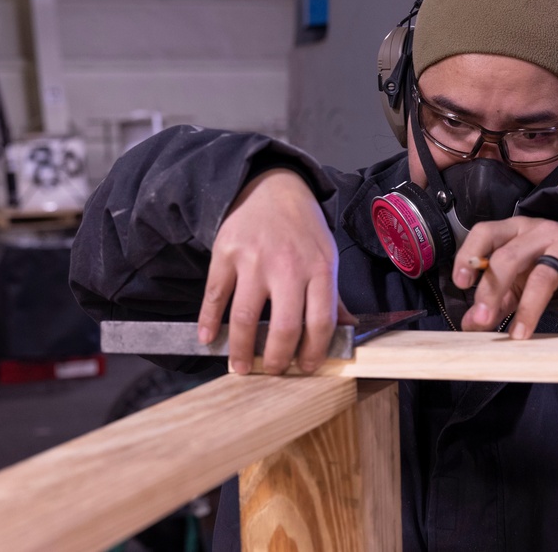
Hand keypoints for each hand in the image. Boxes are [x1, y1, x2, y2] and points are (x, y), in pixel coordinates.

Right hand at [196, 169, 355, 374]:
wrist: (271, 187)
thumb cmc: (303, 228)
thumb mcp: (327, 256)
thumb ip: (333, 297)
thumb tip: (349, 332)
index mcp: (320, 269)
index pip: (321, 322)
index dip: (313, 353)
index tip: (305, 368)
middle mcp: (288, 266)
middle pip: (284, 327)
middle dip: (277, 359)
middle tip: (272, 371)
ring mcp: (254, 260)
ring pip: (244, 317)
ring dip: (240, 350)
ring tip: (239, 367)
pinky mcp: (226, 253)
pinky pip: (215, 295)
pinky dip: (208, 321)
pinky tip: (208, 338)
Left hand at [451, 217, 557, 338]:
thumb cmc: (545, 263)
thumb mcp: (516, 278)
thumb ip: (495, 299)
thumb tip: (471, 324)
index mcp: (512, 231)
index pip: (485, 232)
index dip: (470, 255)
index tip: (461, 283)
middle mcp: (537, 231)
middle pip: (509, 257)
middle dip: (492, 290)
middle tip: (483, 319)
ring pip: (544, 273)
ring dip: (528, 307)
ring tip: (519, 334)